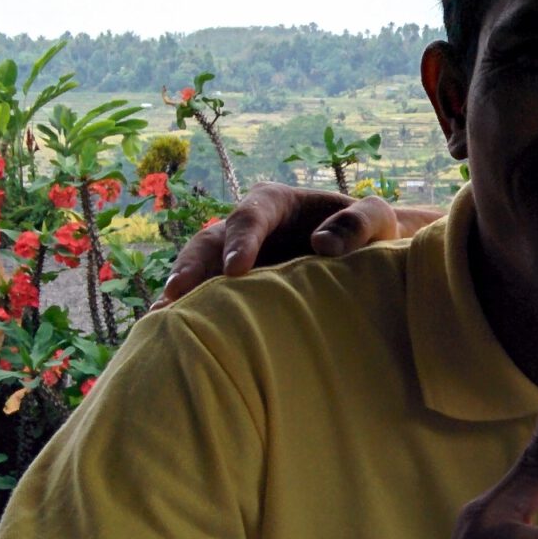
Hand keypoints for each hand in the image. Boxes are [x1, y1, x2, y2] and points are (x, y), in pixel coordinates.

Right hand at [153, 184, 401, 307]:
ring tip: (161, 319)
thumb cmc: (373, 232)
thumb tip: (322, 245)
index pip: (250, 216)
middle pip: (209, 242)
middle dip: (192, 267)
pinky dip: (189, 311)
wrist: (371, 256)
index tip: (236, 269)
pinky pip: (207, 296)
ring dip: (180, 292)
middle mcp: (246, 228)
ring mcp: (236, 257)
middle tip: (178, 295)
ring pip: (199, 270)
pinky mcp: (235, 286)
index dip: (240, 240)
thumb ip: (358, 222)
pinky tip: (173, 335)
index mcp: (274, 203)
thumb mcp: (376, 218)